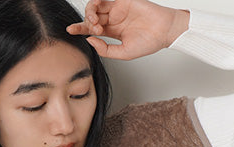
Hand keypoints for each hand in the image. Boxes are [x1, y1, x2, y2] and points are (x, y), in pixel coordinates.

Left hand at [67, 0, 189, 60]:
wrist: (163, 31)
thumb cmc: (148, 43)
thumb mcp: (123, 53)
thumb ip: (106, 50)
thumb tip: (89, 40)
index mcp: (113, 32)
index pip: (92, 29)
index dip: (80, 29)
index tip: (70, 30)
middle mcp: (113, 19)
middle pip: (91, 17)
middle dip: (87, 23)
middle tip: (95, 30)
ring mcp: (117, 8)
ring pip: (96, 6)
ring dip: (91, 13)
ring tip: (96, 22)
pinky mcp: (122, 0)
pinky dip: (97, 1)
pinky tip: (97, 9)